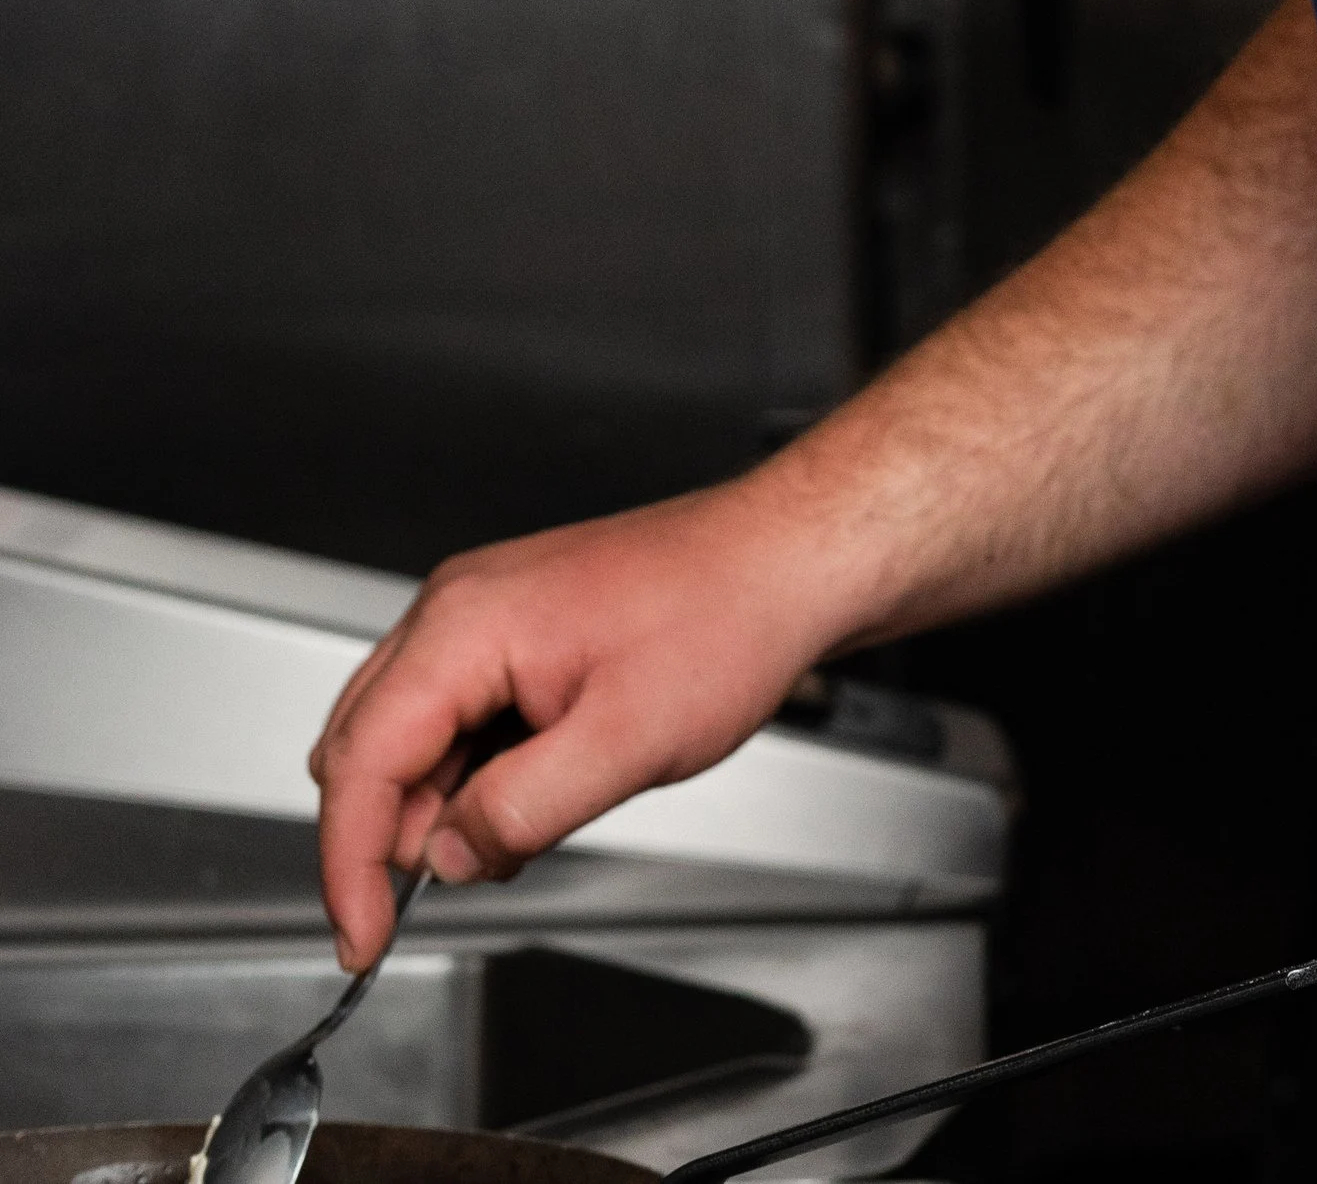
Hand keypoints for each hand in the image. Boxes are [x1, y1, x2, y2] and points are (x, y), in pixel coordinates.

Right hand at [310, 471, 834, 967]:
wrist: (779, 561)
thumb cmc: (722, 618)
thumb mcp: (624, 741)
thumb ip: (519, 811)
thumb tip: (445, 859)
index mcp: (467, 624)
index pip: (360, 761)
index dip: (350, 865)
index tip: (363, 941)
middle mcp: (458, 608)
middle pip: (364, 749)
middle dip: (398, 833)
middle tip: (474, 872)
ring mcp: (482, 613)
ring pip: (407, 738)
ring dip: (444, 804)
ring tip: (539, 814)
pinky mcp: (511, 630)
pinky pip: (454, 718)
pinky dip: (476, 773)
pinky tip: (541, 783)